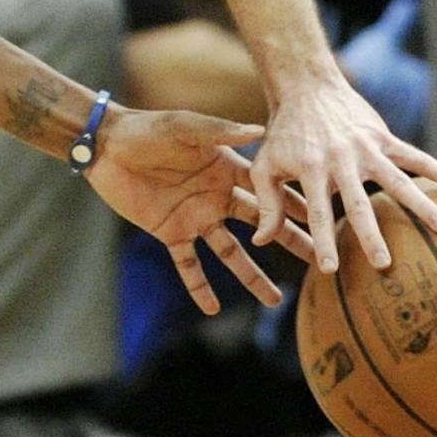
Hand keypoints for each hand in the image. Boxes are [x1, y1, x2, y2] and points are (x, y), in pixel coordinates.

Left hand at [86, 104, 311, 313]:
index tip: (329, 219)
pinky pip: (188, 264)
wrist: (107, 146)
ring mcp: (195, 217)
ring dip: (250, 277)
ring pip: (230, 253)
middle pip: (261, 225)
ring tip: (274, 301)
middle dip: (290, 243)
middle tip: (320, 262)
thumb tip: (261, 129)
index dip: (296, 205)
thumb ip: (220, 132)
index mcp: (227, 170)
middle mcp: (217, 197)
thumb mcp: (185, 128)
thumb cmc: (147, 129)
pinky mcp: (170, 232)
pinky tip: (213, 309)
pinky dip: (199, 286)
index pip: (270, 191)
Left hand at [248, 73, 436, 274]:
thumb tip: (261, 241)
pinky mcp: (384, 137)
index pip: (316, 212)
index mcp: (310, 169)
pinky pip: (416, 156)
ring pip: (397, 180)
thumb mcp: (265, 166)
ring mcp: (366, 148)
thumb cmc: (283, 133)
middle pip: (358, 203)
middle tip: (385, 264)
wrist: (306, 87)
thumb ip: (267, 204)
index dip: (323, 241)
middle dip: (371, 234)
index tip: (330, 270)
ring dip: (420, 204)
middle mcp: (340, 160)